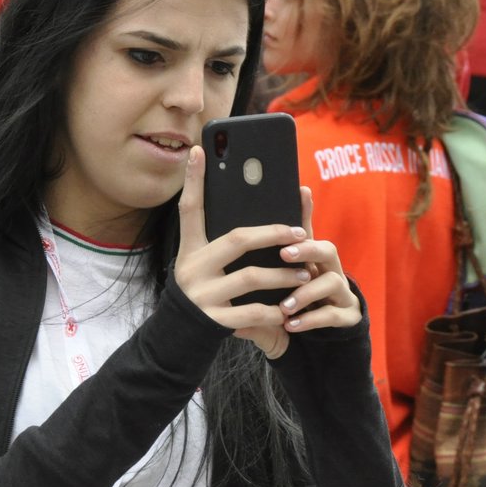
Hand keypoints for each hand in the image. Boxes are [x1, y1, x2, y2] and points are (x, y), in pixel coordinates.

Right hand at [174, 148, 360, 358]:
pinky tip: (288, 310)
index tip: (200, 150)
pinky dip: (273, 311)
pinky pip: (252, 312)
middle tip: (300, 233)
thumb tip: (245, 206)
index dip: (194, 179)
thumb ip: (221, 239)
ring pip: (250, 277)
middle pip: (236, 241)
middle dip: (272, 234)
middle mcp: (192, 268)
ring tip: (305, 274)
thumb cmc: (202, 290)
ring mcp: (202, 295)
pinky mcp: (214, 321)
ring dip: (283, 275)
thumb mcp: (202, 262)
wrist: (180, 337)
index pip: (190, 208)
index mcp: (190, 249)